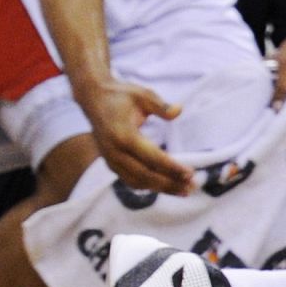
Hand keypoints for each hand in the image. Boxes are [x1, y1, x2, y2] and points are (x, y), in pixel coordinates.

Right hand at [79, 76, 191, 194]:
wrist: (93, 99)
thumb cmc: (121, 95)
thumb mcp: (143, 95)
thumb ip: (161, 106)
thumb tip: (179, 110)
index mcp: (123, 135)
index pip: (152, 157)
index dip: (171, 168)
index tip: (190, 173)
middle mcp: (115, 151)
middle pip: (145, 175)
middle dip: (170, 184)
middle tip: (192, 187)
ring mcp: (110, 160)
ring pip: (137, 182)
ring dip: (161, 188)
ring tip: (184, 191)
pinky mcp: (110, 163)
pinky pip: (130, 180)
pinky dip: (148, 186)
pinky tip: (166, 186)